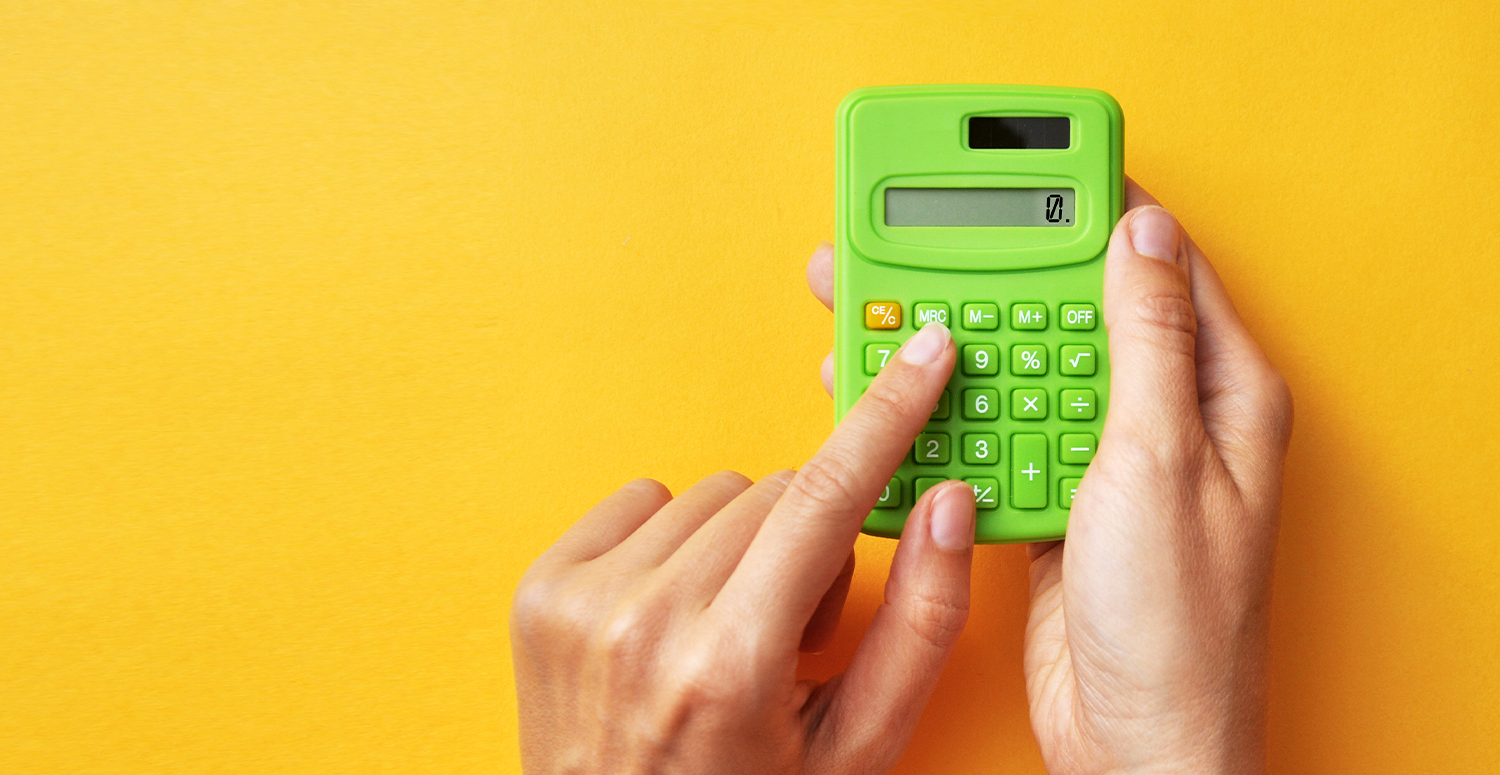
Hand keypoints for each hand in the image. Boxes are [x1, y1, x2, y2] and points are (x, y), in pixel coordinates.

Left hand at [511, 322, 977, 773]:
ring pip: (713, 492)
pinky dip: (673, 543)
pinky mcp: (544, 587)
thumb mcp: (860, 742)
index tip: (922, 354)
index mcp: (732, 663)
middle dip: (805, 543)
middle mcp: (646, 621)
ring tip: (726, 629)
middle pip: (776, 491)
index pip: (827, 499)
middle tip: (790, 629)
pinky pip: (644, 498)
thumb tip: (943, 503)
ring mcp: (583, 601)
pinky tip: (676, 610)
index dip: (886, 417)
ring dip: (739, 544)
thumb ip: (919, 622)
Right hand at [806, 179, 1292, 773]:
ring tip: (887, 319)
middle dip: (997, 285)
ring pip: (1027, 378)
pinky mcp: (1062, 503)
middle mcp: (1166, 419)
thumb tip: (1140, 237)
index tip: (1028, 185)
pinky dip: (955, 421)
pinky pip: (1002, 437)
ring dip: (962, 355)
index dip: (1095, 218)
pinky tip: (905, 405)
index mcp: (1217, 393)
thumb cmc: (1174, 621)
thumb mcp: (1160, 460)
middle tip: (919, 252)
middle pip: (1072, 320)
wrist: (1134, 741)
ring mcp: (1109, 463)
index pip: (1159, 268)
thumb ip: (1146, 344)